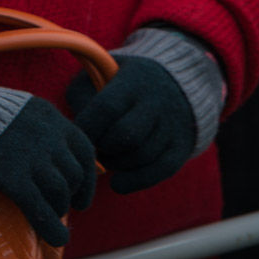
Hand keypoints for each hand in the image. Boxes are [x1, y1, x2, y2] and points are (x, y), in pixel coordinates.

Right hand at [0, 66, 91, 247]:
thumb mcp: (11, 110)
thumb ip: (35, 128)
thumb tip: (55, 160)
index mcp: (45, 113)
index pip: (84, 149)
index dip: (87, 178)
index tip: (80, 195)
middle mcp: (44, 132)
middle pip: (73, 173)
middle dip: (69, 194)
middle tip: (57, 206)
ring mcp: (29, 153)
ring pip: (60, 191)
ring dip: (58, 209)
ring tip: (48, 217)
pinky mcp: (12, 175)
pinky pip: (41, 207)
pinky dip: (52, 227)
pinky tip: (56, 238)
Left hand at [67, 54, 202, 193]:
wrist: (175, 84)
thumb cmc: (121, 82)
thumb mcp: (98, 73)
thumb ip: (83, 96)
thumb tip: (78, 130)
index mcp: (133, 80)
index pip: (107, 107)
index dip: (88, 126)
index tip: (76, 133)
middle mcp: (157, 102)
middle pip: (127, 135)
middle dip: (103, 147)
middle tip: (94, 147)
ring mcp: (173, 125)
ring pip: (142, 155)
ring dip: (116, 164)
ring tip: (105, 158)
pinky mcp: (182, 146)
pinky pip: (161, 170)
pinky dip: (136, 181)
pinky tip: (117, 185)